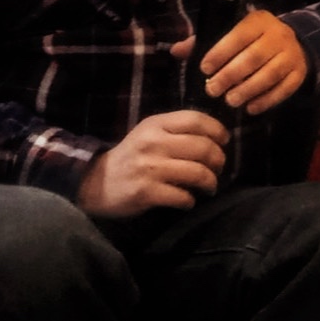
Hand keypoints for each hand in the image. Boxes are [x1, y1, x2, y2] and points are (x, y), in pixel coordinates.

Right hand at [76, 111, 227, 217]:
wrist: (95, 182)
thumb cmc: (132, 157)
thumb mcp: (150, 134)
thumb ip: (178, 130)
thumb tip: (217, 138)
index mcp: (156, 124)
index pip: (197, 120)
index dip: (218, 130)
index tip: (224, 142)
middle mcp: (153, 143)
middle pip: (204, 147)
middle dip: (219, 161)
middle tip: (218, 169)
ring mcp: (149, 168)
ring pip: (198, 173)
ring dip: (210, 182)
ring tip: (209, 187)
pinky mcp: (146, 192)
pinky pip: (183, 196)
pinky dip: (190, 200)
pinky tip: (187, 200)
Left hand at [172, 9, 307, 115]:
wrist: (292, 43)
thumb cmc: (252, 39)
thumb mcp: (231, 33)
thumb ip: (203, 42)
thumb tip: (176, 50)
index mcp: (259, 21)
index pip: (239, 35)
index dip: (221, 52)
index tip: (205, 69)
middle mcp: (279, 35)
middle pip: (254, 57)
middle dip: (231, 75)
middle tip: (213, 90)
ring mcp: (292, 54)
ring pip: (270, 74)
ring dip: (248, 90)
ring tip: (230, 101)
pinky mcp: (299, 73)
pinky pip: (285, 88)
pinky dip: (267, 100)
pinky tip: (250, 108)